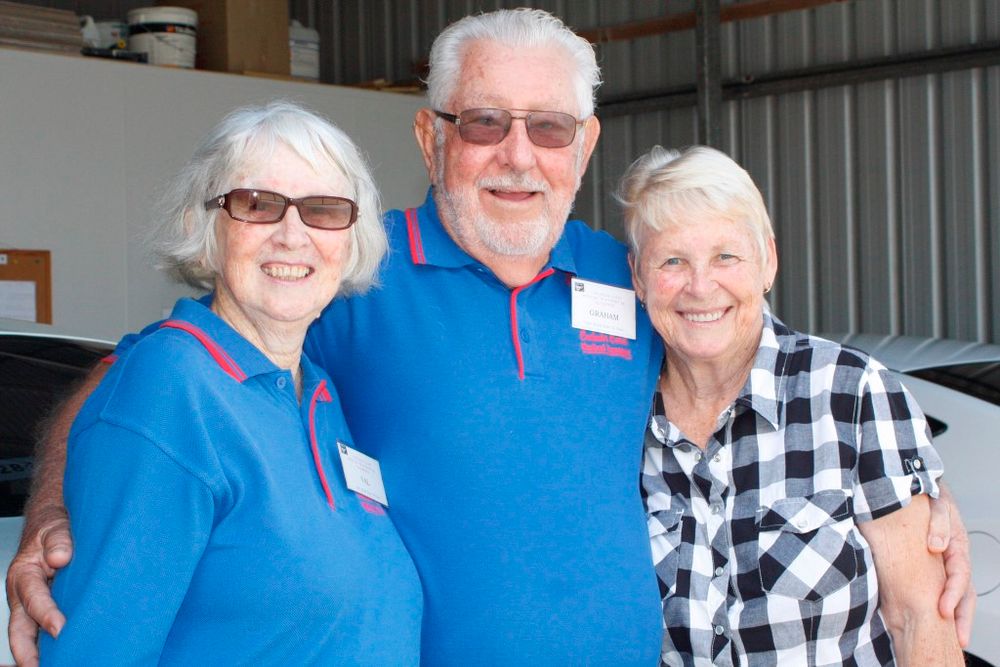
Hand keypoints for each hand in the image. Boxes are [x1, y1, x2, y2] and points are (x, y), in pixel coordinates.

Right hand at [6, 504, 72, 666]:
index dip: (46, 615)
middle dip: (28, 653)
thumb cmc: (52, 526)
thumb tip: (60, 558)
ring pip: (29, 634)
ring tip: (58, 664)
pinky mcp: (44, 606)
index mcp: (23, 575)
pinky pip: (41, 629)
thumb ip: (58, 540)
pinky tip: (62, 654)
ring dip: (37, 653)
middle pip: (20, 629)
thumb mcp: (55, 526)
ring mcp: (31, 603)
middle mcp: (23, 594)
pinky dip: (47, 644)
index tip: (59, 629)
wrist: (50, 521)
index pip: (34, 599)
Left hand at [927, 482, 975, 646]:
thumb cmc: (932, 499)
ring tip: (953, 639)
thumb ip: (938, 524)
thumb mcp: (937, 506)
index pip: (959, 576)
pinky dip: (941, 604)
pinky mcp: (935, 567)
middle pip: (964, 593)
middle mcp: (956, 559)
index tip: (943, 610)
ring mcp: (947, 565)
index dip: (952, 595)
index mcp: (958, 546)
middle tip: (958, 639)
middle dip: (962, 618)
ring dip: (956, 617)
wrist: (923, 491)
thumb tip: (936, 546)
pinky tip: (935, 620)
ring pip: (957, 594)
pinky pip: (940, 588)